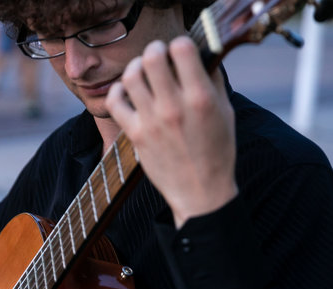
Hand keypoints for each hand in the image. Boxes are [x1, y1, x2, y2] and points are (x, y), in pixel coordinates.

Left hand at [106, 36, 237, 227]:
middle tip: (159, 56)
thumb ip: (212, 80)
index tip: (181, 51)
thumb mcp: (226, 112)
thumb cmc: (216, 151)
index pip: (182, 49)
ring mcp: (151, 121)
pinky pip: (115, 101)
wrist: (200, 191)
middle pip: (152, 57)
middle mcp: (174, 107)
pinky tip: (128, 92)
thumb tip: (200, 55)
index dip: (180, 44)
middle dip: (155, 49)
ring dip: (136, 67)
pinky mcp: (135, 134)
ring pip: (131, 76)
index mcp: (201, 98)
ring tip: (142, 71)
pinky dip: (118, 90)